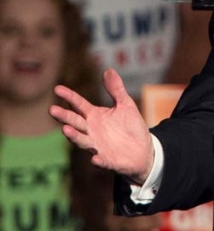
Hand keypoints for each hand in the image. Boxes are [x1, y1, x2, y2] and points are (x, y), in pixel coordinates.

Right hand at [50, 68, 154, 184]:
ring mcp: (97, 145)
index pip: (79, 104)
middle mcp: (91, 130)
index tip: (57, 88)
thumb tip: (108, 70)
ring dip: (74, 136)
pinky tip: (95, 158)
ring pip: (82, 140)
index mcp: (95, 116)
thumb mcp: (126, 105)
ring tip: (65, 130)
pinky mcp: (107, 160)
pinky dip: (97, 159)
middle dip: (64, 117)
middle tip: (52, 110)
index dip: (69, 97)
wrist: (143, 150)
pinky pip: (101, 160)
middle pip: (75, 122)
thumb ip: (116, 90)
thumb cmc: (131, 126)